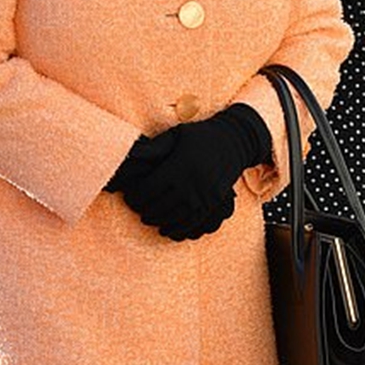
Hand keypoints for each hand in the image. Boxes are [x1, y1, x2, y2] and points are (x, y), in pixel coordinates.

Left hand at [112, 104, 271, 240]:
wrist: (235, 140)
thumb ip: (155, 147)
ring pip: (175, 217)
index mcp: (178, 166)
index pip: (149, 189)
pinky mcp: (214, 202)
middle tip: (136, 210)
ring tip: (149, 220)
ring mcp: (204, 195)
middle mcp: (191, 183)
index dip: (135, 196)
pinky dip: (179, 229)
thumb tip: (130, 155)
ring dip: (159, 221)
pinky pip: (193, 222)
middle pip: (160, 206)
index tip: (129, 197)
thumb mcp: (176, 134)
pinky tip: (168, 230)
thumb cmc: (200, 135)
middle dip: (144, 210)